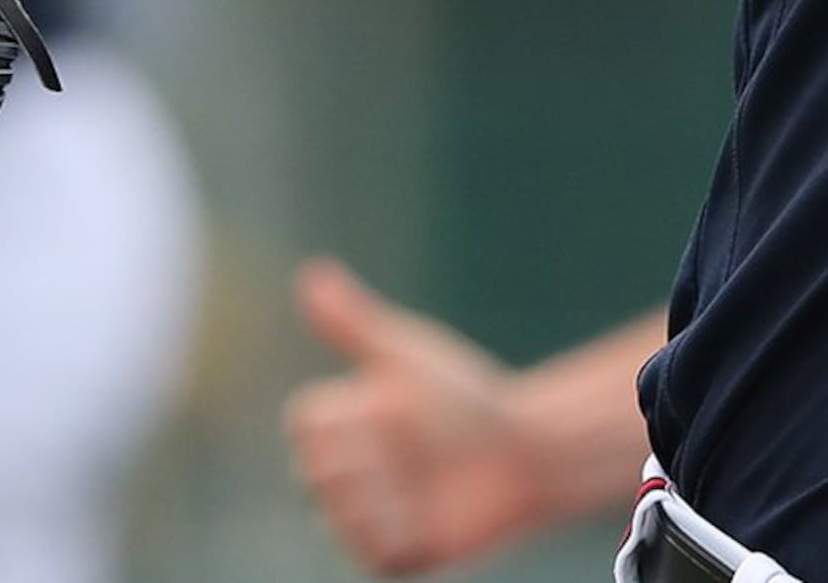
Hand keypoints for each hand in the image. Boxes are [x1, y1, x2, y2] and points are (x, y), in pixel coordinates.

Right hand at [284, 257, 581, 575]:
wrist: (523, 447)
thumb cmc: (466, 396)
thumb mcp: (406, 354)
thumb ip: (352, 322)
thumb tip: (310, 273)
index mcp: (336, 425)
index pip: (304, 421)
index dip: (352, 410)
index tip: (393, 402)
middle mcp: (338, 475)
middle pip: (313, 471)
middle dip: (370, 452)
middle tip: (414, 442)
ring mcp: (360, 519)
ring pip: (338, 512)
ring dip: (388, 490)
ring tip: (425, 478)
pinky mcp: (388, 557)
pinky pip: (371, 548)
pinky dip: (402, 529)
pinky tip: (432, 511)